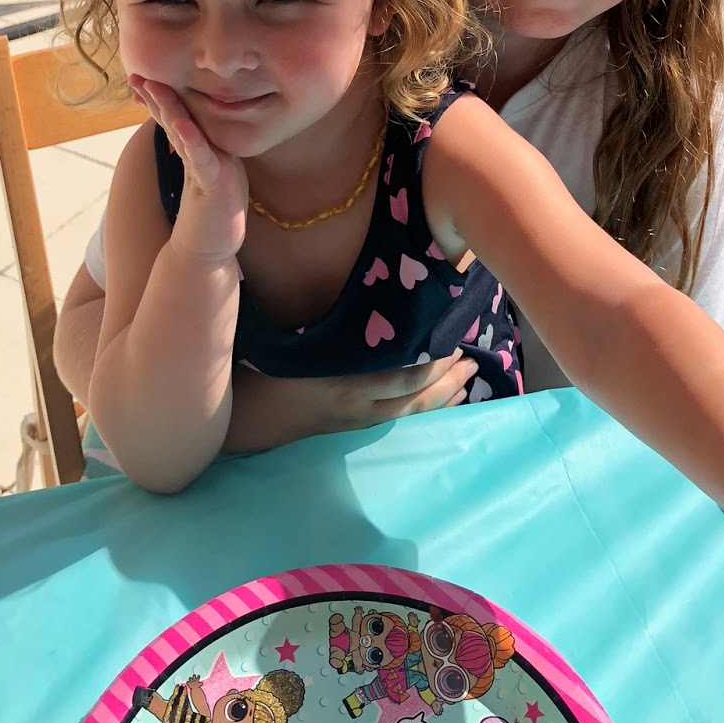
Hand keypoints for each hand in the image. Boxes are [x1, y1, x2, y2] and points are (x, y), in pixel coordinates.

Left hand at [128, 77, 248, 265]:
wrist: (210, 252)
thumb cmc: (204, 217)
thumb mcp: (197, 178)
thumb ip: (190, 152)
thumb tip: (176, 129)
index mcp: (204, 150)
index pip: (180, 119)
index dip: (160, 100)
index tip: (139, 80)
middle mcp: (213, 153)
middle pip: (186, 118)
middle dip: (161, 96)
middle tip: (139, 75)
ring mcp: (217, 167)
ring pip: (192, 132)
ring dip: (171, 109)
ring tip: (153, 88)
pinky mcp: (218, 185)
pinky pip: (203, 160)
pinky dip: (192, 141)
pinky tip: (180, 124)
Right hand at [225, 352, 480, 452]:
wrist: (251, 413)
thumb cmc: (271, 367)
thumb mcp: (300, 341)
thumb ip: (338, 328)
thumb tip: (378, 298)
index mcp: (347, 380)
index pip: (404, 374)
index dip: (433, 358)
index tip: (450, 332)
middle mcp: (359, 404)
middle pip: (417, 395)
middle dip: (449, 377)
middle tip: (472, 353)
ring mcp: (360, 418)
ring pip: (414, 410)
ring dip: (446, 393)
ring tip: (470, 373)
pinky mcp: (358, 424)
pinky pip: (402, 417)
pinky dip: (429, 406)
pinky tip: (447, 398)